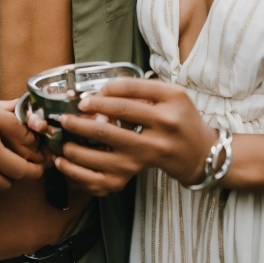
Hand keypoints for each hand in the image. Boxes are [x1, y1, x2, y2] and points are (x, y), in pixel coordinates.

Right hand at [0, 81, 43, 189]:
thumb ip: (5, 109)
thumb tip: (28, 110)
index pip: (28, 140)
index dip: (36, 145)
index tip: (36, 147)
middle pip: (21, 170)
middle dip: (31, 169)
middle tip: (34, 166)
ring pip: (3, 183)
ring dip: (9, 177)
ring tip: (8, 166)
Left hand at [53, 79, 216, 196]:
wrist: (200, 153)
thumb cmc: (182, 118)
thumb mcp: (173, 94)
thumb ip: (143, 88)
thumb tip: (104, 89)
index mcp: (171, 101)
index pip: (133, 91)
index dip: (106, 91)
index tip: (85, 96)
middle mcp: (163, 126)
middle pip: (119, 116)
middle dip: (89, 113)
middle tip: (67, 115)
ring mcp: (152, 151)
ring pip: (108, 146)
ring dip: (80, 143)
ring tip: (64, 137)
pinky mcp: (141, 171)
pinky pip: (105, 174)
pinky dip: (81, 170)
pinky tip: (67, 162)